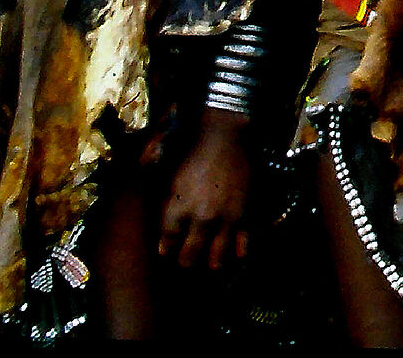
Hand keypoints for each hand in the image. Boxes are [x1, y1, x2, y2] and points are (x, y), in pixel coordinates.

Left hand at [160, 111, 250, 270]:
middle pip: (190, 255)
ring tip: (212, 267)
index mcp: (176, 209)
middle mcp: (199, 219)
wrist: (224, 135)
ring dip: (212, 263)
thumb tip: (159, 221)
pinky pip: (243, 240)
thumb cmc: (191, 150)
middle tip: (186, 265)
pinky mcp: (244, 212)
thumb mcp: (168, 176)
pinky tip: (237, 256)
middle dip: (186, 263)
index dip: (167, 250)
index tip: (167, 254)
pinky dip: (239, 250)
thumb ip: (163, 202)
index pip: (167, 242)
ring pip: (217, 255)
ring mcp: (223, 218)